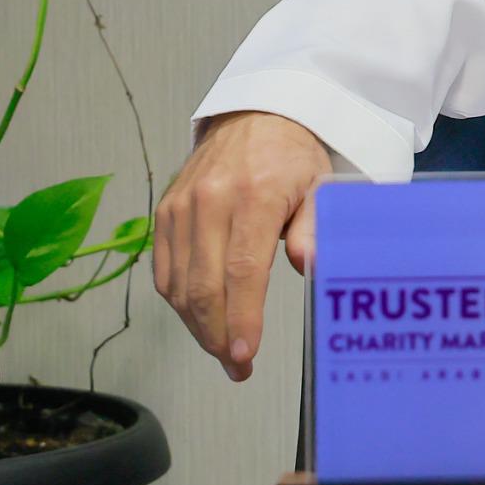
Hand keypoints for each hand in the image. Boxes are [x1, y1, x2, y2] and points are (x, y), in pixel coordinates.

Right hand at [153, 110, 329, 381]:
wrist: (256, 116)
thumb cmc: (293, 157)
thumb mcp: (321, 187)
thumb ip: (314, 228)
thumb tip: (311, 266)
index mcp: (253, 196)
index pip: (241, 271)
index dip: (241, 319)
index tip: (244, 356)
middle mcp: (210, 201)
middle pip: (204, 286)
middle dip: (218, 336)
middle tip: (237, 368)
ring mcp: (181, 207)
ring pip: (178, 285)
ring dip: (197, 326)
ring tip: (222, 350)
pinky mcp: (165, 212)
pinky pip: (163, 269)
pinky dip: (179, 302)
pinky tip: (199, 320)